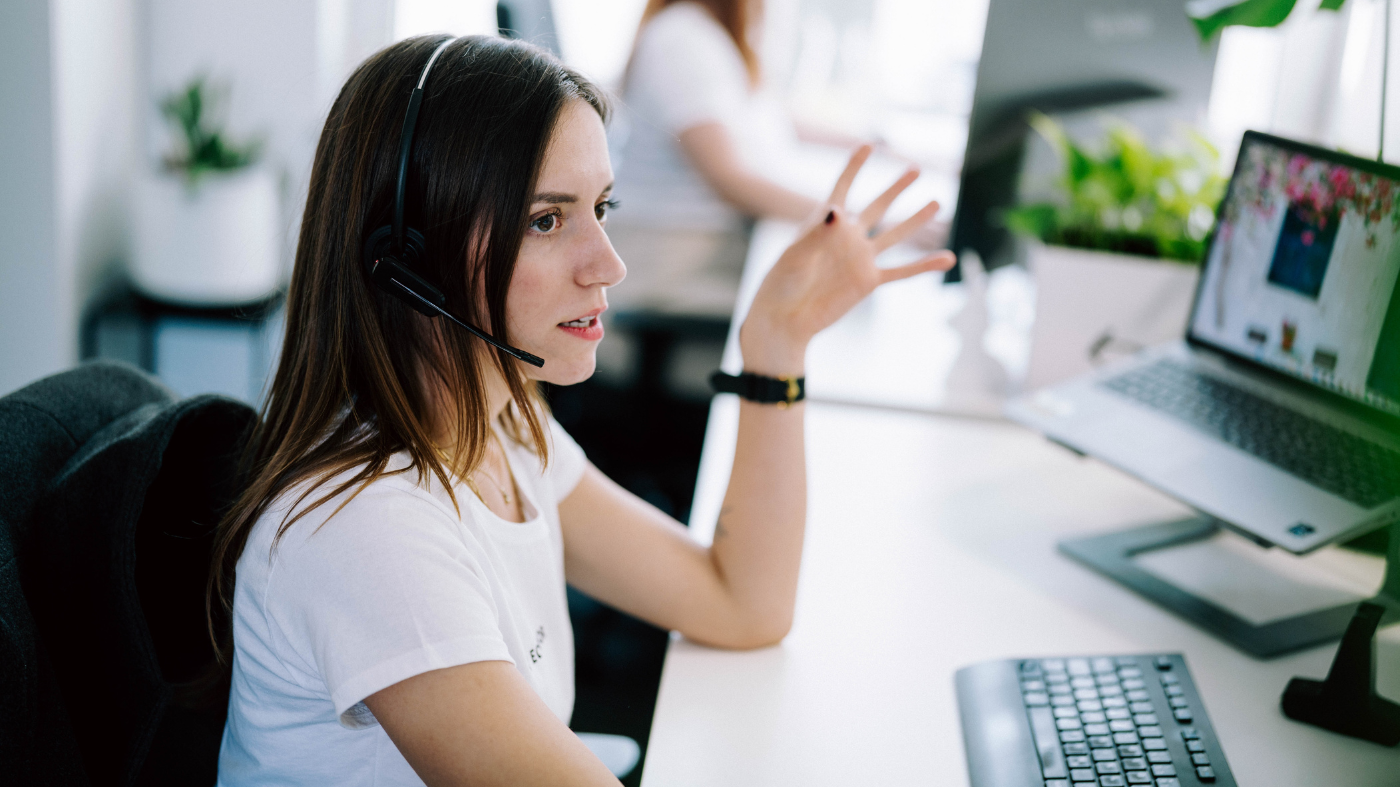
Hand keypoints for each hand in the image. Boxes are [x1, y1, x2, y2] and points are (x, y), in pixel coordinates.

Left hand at [740, 146, 956, 375]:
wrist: (785, 318)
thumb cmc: (781, 283)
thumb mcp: (795, 255)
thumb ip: (817, 233)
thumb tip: (838, 211)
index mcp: (824, 223)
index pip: (843, 188)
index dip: (855, 166)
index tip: (868, 145)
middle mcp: (847, 237)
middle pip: (877, 207)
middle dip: (896, 188)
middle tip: (915, 168)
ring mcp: (860, 259)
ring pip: (894, 235)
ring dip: (916, 220)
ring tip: (937, 202)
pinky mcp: (868, 281)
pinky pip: (901, 272)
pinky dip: (924, 266)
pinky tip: (947, 258)